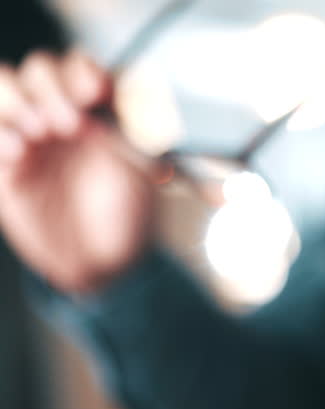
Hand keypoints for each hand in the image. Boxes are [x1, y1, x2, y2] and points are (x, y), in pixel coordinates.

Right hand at [0, 50, 155, 294]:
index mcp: (100, 108)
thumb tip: (145, 101)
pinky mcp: (3, 158)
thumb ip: (138, 131)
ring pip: (5, 84)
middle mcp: (63, 111)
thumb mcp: (143, 170)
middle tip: (69, 126)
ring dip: (17, 100)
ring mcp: (29, 131)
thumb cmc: (128, 214)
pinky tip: (17, 154)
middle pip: (40, 69)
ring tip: (38, 133)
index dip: (83, 72)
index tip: (95, 92)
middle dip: (52, 89)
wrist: (100, 260)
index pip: (82, 67)